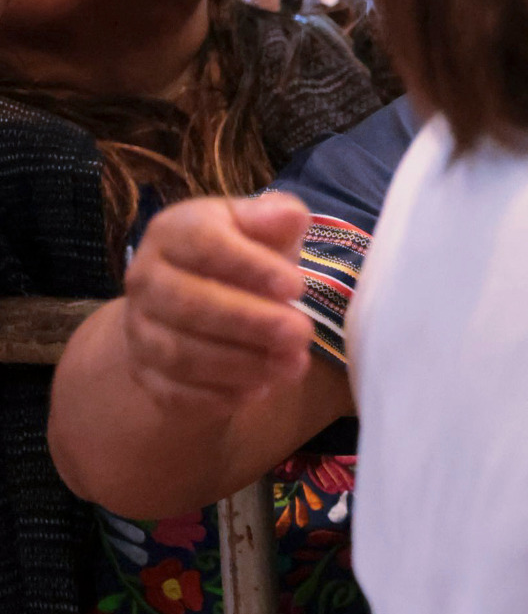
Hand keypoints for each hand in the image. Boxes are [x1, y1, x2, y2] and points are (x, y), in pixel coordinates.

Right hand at [116, 193, 313, 410]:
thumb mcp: (262, 227)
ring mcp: (139, 328)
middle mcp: (145, 278)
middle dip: (251, 322)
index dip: (250, 266)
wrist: (193, 297)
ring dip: (241, 364)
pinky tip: (260, 392)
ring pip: (180, 353)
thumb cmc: (241, 256)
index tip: (296, 286)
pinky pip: (173, 391)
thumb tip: (291, 217)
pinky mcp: (145, 372)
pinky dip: (217, 396)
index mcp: (172, 232)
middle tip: (301, 333)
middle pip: (189, 303)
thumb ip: (276, 218)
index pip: (203, 244)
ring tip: (292, 365)